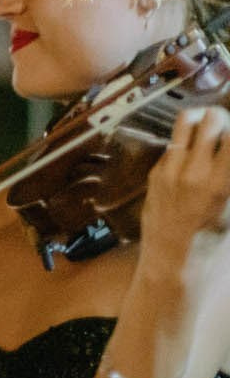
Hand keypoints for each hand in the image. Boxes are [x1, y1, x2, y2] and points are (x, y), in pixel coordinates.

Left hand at [141, 106, 229, 272]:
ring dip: (201, 120)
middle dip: (224, 117)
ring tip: (210, 127)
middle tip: (227, 126)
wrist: (173, 260)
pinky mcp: (155, 173)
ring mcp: (171, 169)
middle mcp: (195, 171)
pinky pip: (173, 144)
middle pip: (212, 118)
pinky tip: (194, 154)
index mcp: (222, 182)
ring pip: (185, 122)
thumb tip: (228, 154)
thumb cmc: (213, 242)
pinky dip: (186, 142)